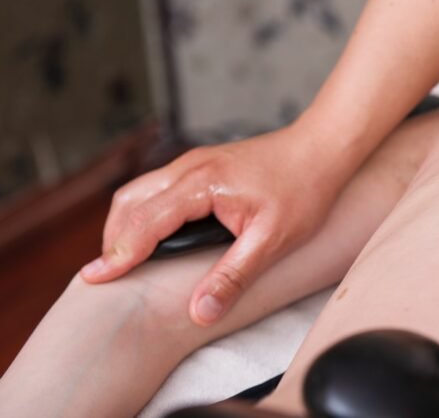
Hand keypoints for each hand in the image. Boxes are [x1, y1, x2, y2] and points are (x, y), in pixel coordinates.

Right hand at [80, 125, 341, 325]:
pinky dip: (144, 212)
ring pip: (140, 190)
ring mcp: (194, 163)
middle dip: (114, 239)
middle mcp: (190, 167)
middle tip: (109, 276)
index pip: (145, 222)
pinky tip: (155, 235)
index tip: (93, 280)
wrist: (323, 148)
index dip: (118, 254)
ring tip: (127, 261)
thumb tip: (200, 312)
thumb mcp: (273, 240)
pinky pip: (158, 187)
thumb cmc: (303, 189)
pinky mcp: (202, 165)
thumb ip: (234, 276)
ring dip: (126, 224)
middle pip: (130, 201)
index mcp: (203, 184)